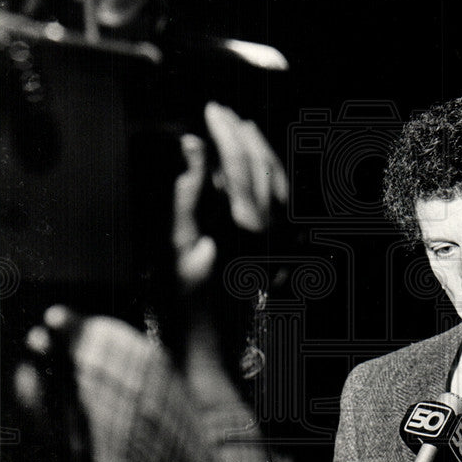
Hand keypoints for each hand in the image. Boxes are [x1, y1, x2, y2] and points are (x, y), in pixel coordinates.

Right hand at [173, 101, 288, 291]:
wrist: (213, 350)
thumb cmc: (186, 305)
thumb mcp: (176, 247)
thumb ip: (187, 193)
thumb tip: (193, 146)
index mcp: (245, 224)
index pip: (239, 162)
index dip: (225, 132)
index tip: (211, 110)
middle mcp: (272, 230)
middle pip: (264, 166)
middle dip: (244, 135)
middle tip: (223, 113)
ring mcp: (281, 242)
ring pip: (280, 182)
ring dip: (262, 152)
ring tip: (243, 130)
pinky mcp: (281, 253)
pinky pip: (285, 203)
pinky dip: (272, 178)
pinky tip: (259, 170)